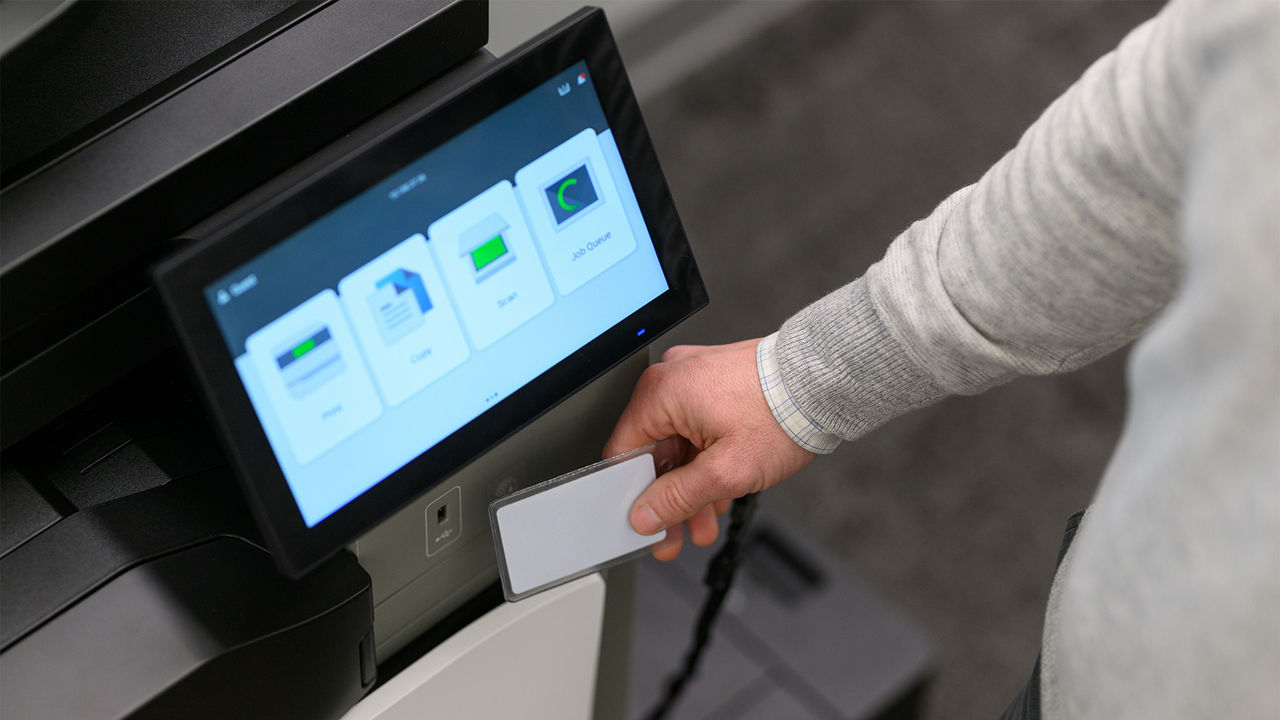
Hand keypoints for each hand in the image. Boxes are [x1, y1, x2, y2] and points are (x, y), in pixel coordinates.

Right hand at [604, 339, 815, 560]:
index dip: (633, 496)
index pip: (623, 453)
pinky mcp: (717, 381)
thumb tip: (645, 515)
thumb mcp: (726, 472)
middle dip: (669, 499)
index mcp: (660, 393)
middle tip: (676, 535)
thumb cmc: (782, 412)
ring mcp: (695, 378)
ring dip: (691, 486)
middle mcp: (672, 379)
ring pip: (679, 443)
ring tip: (705, 523)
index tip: (646, 523)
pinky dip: (706, 460)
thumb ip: (677, 498)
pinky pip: (698, 428)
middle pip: (653, 451)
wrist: (826, 382)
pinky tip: (719, 492)